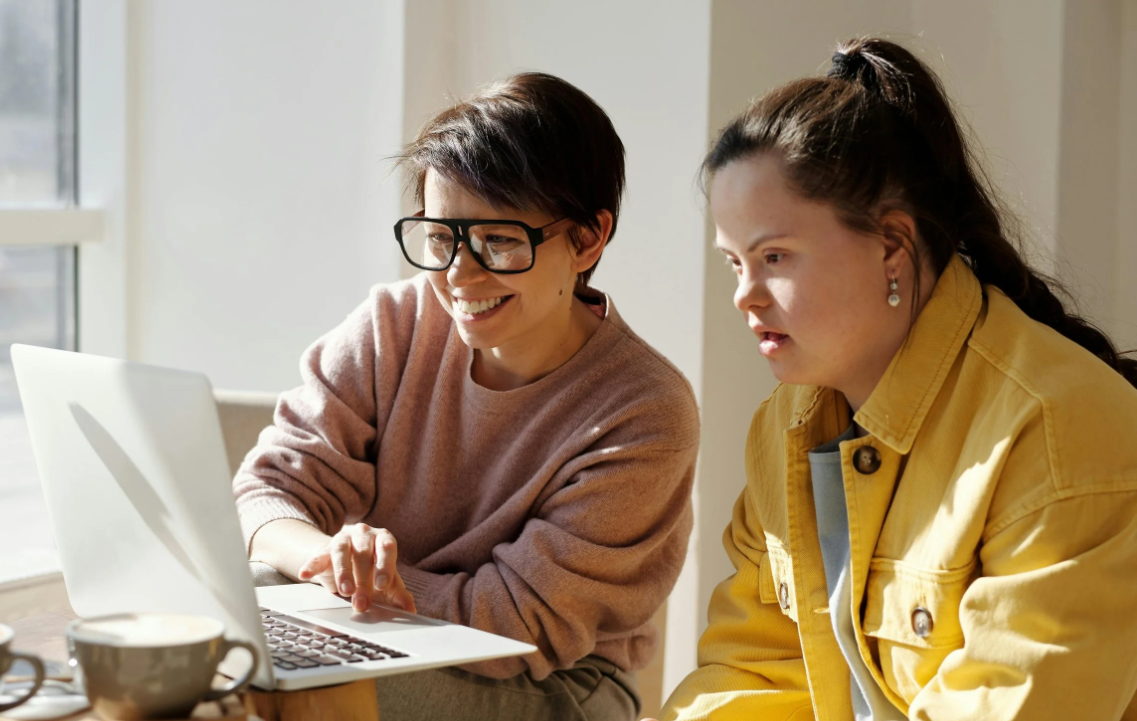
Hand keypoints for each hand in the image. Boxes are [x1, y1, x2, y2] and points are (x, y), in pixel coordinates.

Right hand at [297, 523, 416, 613]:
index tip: (382, 585)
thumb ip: (398, 594)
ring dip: (343, 572)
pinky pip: (317, 556)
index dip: (384, 566)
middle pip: (363, 553)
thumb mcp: (385, 580)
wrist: (345, 560)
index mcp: (382, 538)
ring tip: (344, 591)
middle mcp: (363, 534)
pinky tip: (305, 574)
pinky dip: (311, 565)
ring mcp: (342, 539)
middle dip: (363, 580)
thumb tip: (410, 610)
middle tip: (362, 603)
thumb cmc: (371, 569)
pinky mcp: (323, 549)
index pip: (386, 548)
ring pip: (341, 551)